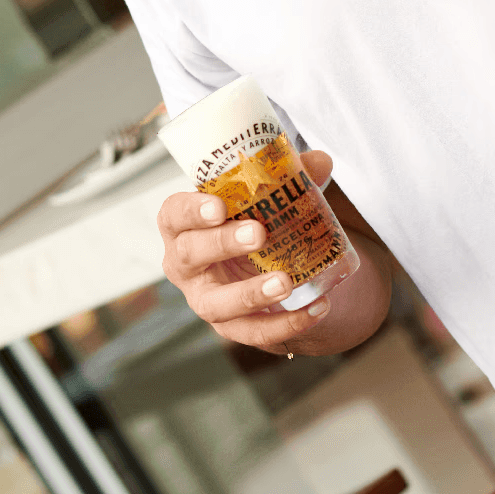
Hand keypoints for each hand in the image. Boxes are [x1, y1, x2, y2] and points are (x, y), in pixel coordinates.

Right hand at [157, 150, 333, 350]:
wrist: (261, 263)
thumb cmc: (250, 218)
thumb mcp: (264, 195)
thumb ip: (289, 175)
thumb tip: (321, 161)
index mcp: (183, 225)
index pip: (174, 214)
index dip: (191, 211)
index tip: (219, 206)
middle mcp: (185, 264)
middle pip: (189, 255)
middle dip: (223, 244)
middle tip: (259, 233)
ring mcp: (204, 298)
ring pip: (215, 304)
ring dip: (250, 294)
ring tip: (285, 282)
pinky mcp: (230, 326)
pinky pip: (253, 332)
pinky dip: (285, 323)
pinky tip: (316, 308)